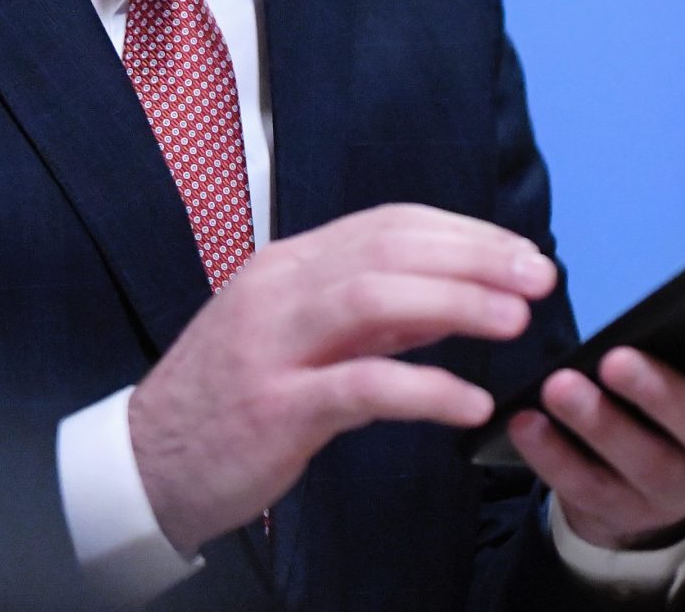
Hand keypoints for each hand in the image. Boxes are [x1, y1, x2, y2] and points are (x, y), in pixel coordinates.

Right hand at [129, 203, 559, 552]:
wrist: (146, 459)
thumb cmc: (228, 399)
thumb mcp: (296, 336)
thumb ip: (371, 316)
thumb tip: (453, 296)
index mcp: (287, 265)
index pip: (387, 224)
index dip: (463, 233)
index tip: (520, 254)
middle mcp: (279, 291)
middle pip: (389, 249)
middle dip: (474, 257)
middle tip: (538, 277)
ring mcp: (273, 347)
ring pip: (375, 298)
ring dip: (456, 303)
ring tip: (515, 321)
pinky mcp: (275, 408)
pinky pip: (361, 388)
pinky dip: (424, 389)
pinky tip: (469, 404)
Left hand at [509, 213, 684, 550]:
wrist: (649, 483)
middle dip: (662, 393)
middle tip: (615, 358)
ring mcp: (676, 485)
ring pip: (643, 462)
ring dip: (599, 423)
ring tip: (558, 385)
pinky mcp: (620, 509)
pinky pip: (586, 487)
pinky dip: (553, 455)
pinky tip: (523, 421)